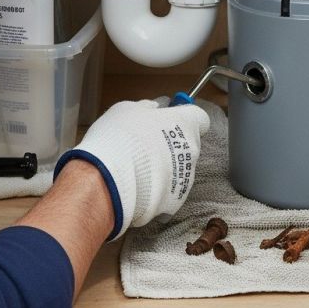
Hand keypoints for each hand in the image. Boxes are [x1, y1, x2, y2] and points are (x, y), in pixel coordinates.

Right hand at [53, 98, 209, 239]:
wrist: (108, 180)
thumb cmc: (119, 138)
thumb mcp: (127, 109)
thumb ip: (146, 107)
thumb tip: (152, 108)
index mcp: (184, 123)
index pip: (200, 117)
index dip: (184, 117)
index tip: (170, 119)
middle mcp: (191, 149)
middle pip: (189, 143)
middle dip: (172, 143)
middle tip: (149, 144)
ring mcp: (186, 177)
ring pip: (179, 168)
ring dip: (165, 166)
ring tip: (139, 167)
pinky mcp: (177, 200)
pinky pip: (170, 190)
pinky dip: (158, 188)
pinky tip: (139, 184)